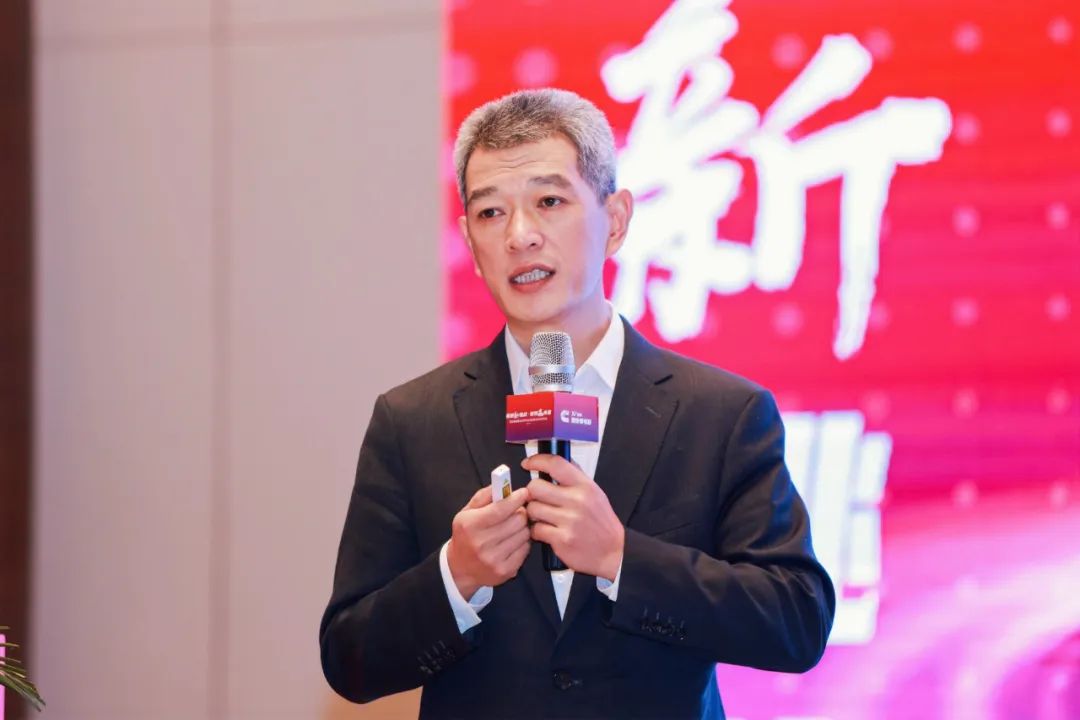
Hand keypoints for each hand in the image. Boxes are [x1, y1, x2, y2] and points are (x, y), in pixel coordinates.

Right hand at [446, 486, 530, 598]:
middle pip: (517, 520)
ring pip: (524, 534)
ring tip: (512, 528)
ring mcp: (494, 559)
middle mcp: (481, 543)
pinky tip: (512, 541)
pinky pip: (525, 549)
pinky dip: (523, 542)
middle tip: (516, 512)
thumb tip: (502, 484)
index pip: (500, 509)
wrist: (460, 569)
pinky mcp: (505, 570)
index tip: (523, 493)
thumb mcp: (466, 512)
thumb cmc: (466, 536)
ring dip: (522, 527)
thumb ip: (484, 496)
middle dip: (520, 512)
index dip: (515, 499)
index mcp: (470, 525)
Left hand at [523, 455, 624, 580]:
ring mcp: (569, 521)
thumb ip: (576, 478)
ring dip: (533, 514)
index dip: (537, 460)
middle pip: (536, 487)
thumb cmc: (602, 524)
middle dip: (532, 493)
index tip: (528, 463)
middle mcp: (577, 501)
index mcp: (586, 487)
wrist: (613, 553)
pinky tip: (546, 532)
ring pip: (532, 509)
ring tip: (543, 518)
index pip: (556, 464)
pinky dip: (537, 531)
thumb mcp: (596, 494)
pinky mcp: (562, 540)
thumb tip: (556, 464)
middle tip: (537, 499)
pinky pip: (536, 530)